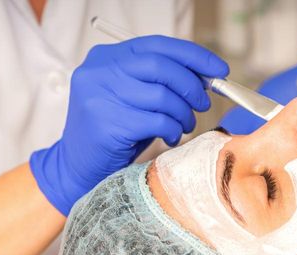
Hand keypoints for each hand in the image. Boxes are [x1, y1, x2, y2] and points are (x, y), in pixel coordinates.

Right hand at [30, 35, 228, 214]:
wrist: (77, 167)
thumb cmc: (114, 130)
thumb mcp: (132, 96)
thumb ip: (159, 80)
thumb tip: (206, 75)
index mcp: (105, 57)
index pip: (157, 45)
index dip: (193, 55)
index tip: (219, 69)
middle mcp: (98, 71)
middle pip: (161, 67)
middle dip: (191, 86)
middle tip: (203, 103)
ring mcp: (99, 97)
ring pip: (163, 97)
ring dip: (184, 114)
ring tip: (184, 125)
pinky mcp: (107, 124)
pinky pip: (158, 122)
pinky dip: (173, 130)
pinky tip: (169, 137)